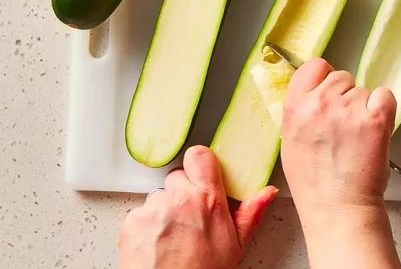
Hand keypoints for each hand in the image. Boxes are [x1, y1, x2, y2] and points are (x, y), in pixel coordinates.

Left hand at [118, 146, 276, 268]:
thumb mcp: (235, 246)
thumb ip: (251, 213)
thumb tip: (267, 193)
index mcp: (207, 199)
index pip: (199, 155)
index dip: (200, 164)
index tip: (202, 174)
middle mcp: (179, 198)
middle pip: (177, 177)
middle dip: (182, 192)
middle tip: (189, 216)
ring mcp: (153, 208)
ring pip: (159, 196)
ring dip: (164, 209)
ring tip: (172, 235)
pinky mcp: (132, 221)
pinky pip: (140, 213)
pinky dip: (146, 225)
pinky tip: (157, 243)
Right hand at [281, 58, 400, 268]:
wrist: (339, 209)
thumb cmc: (315, 183)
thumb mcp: (290, 141)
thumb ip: (300, 111)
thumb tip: (313, 93)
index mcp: (296, 107)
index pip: (314, 66)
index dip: (324, 76)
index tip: (329, 89)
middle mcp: (321, 103)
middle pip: (341, 76)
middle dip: (345, 95)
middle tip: (344, 123)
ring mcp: (350, 110)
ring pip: (363, 90)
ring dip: (363, 107)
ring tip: (357, 137)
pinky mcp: (376, 119)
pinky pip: (385, 95)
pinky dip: (383, 108)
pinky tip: (374, 129)